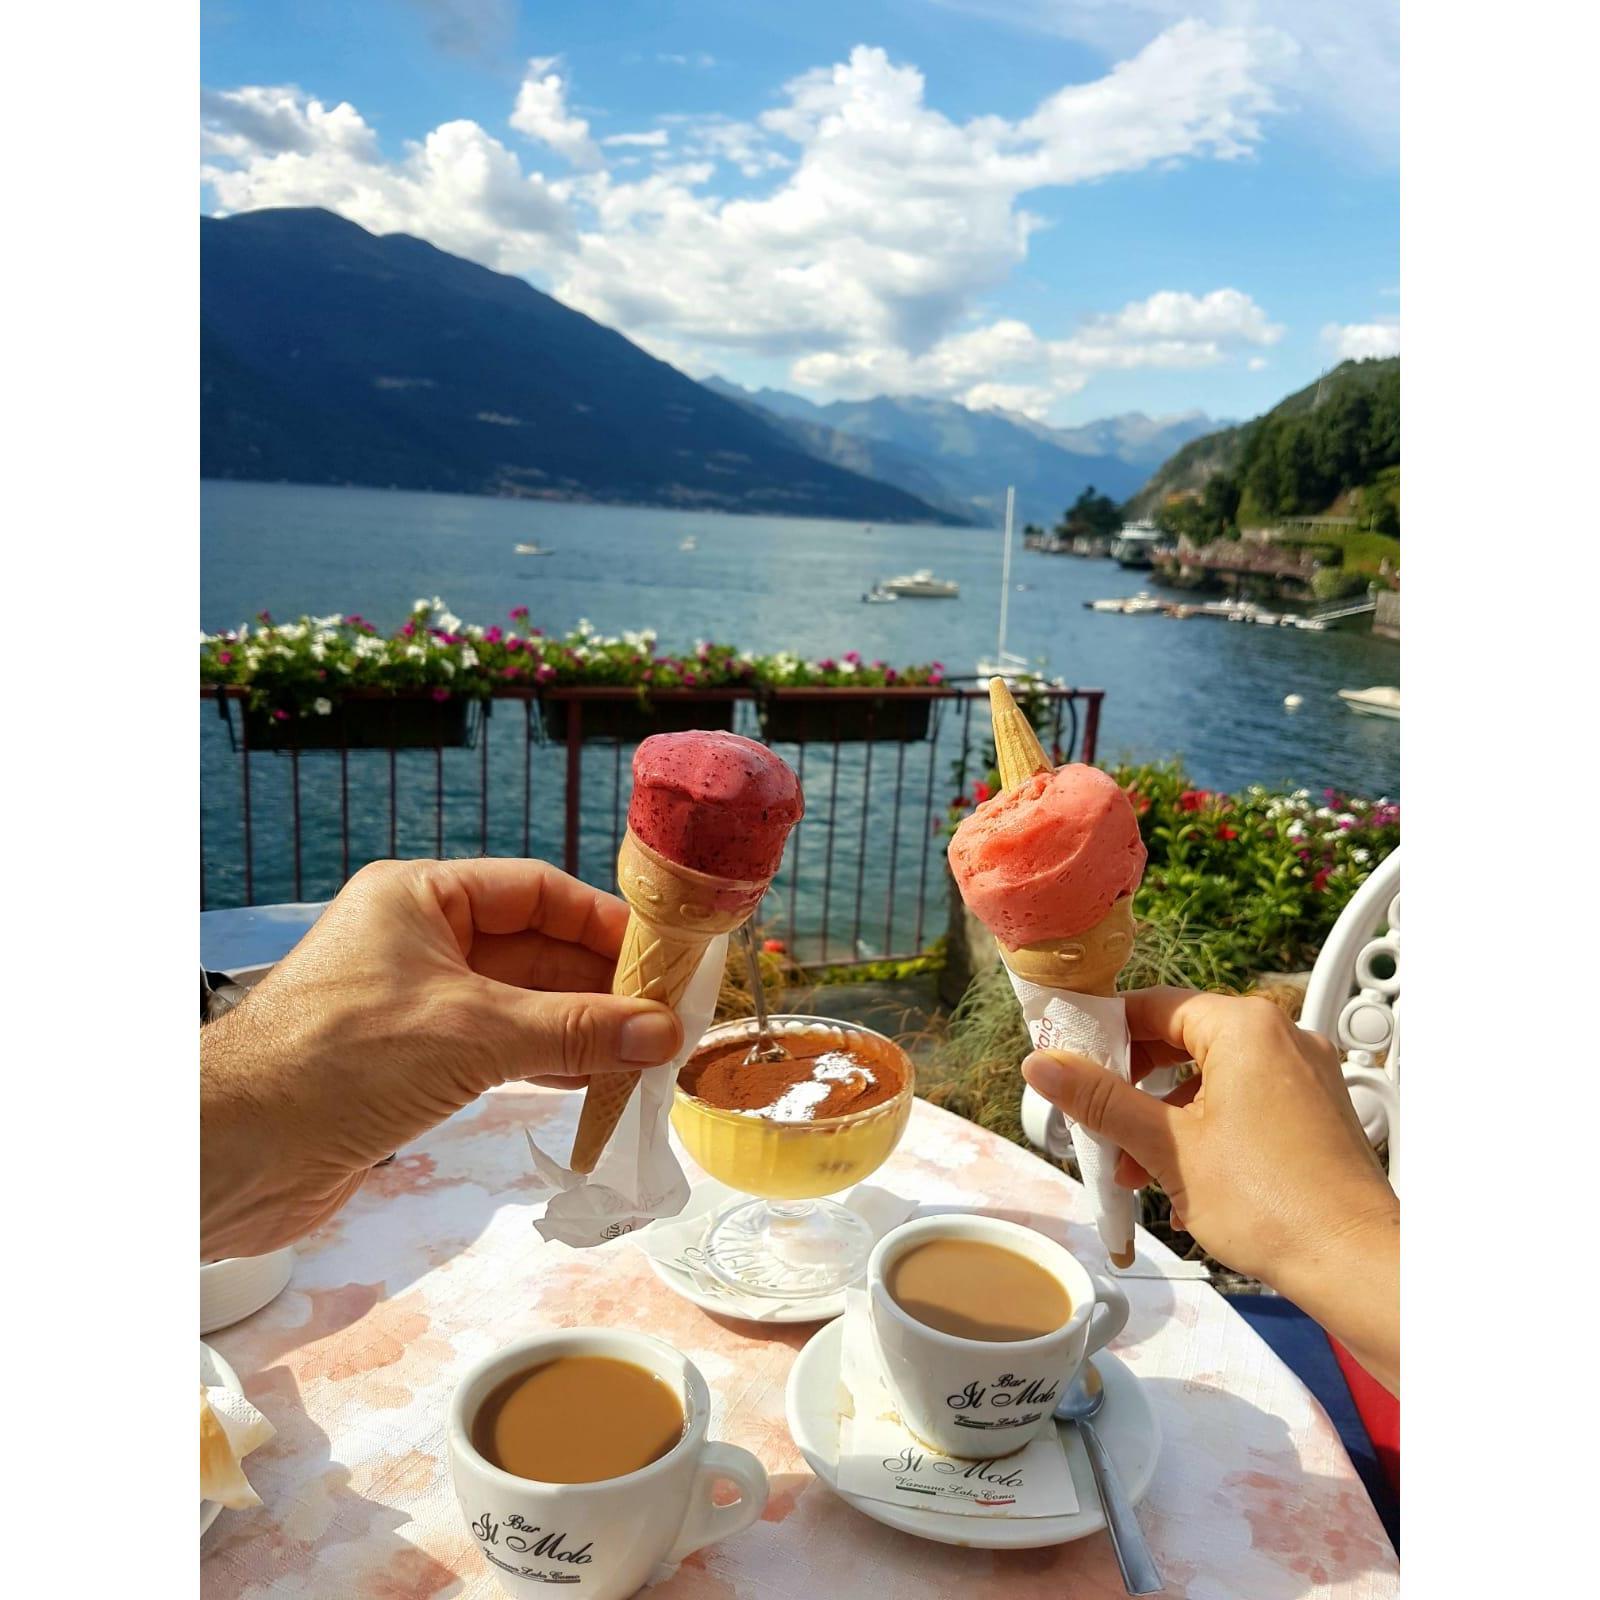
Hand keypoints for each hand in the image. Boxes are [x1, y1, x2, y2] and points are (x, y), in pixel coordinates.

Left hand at [201, 858, 683, 1258]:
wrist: (232, 1152)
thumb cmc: (338, 1062)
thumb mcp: (473, 1033)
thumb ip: (575, 1031)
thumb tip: (663, 1032)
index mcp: (419, 898)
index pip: (534, 890)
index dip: (600, 920)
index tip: (658, 956)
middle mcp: (417, 941)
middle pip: (533, 949)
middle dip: (599, 984)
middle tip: (666, 1017)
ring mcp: (414, 1003)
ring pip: (520, 1004)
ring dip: (580, 1029)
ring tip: (645, 1054)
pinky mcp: (410, 1061)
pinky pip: (498, 1048)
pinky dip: (546, 1061)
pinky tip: (592, 1081)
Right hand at [1022, 988, 1397, 1390]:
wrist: (1356, 1263)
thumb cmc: (1272, 1202)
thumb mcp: (1166, 1146)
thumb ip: (1101, 1099)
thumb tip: (1043, 1064)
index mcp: (1245, 1026)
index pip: (1154, 1005)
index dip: (1103, 1032)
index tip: (1069, 1060)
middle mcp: (1282, 1038)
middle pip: (1183, 1040)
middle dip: (1133, 1083)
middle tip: (1096, 1116)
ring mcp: (1306, 1075)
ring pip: (1213, 1076)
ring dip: (1166, 1114)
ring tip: (1135, 1165)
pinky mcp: (1317, 1112)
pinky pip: (1246, 1101)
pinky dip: (1207, 1128)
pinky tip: (1183, 1178)